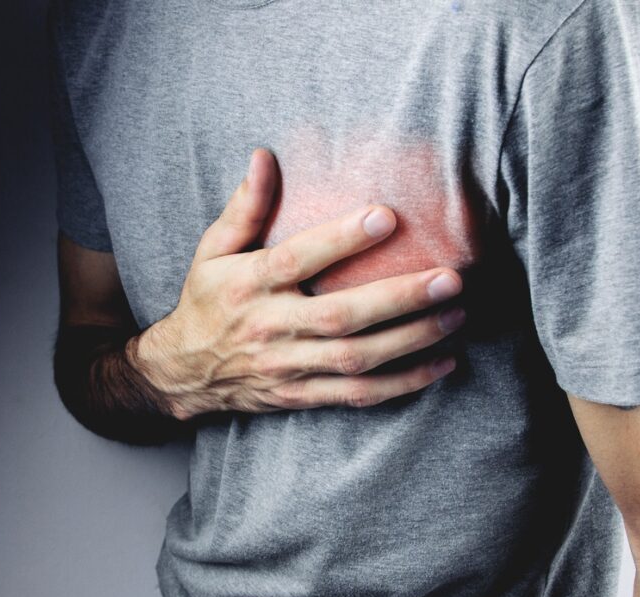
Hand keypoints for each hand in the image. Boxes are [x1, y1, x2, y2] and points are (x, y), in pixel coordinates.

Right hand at [135, 147, 466, 419]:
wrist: (183, 373)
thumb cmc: (207, 301)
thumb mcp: (213, 250)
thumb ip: (246, 207)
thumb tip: (265, 156)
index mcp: (248, 284)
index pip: (297, 260)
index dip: (341, 239)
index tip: (386, 216)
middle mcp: (269, 327)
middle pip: (340, 317)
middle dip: (399, 298)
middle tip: (449, 278)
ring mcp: (287, 367)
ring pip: (356, 359)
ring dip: (411, 340)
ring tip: (456, 315)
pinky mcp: (301, 396)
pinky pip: (358, 395)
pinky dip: (403, 383)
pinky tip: (442, 363)